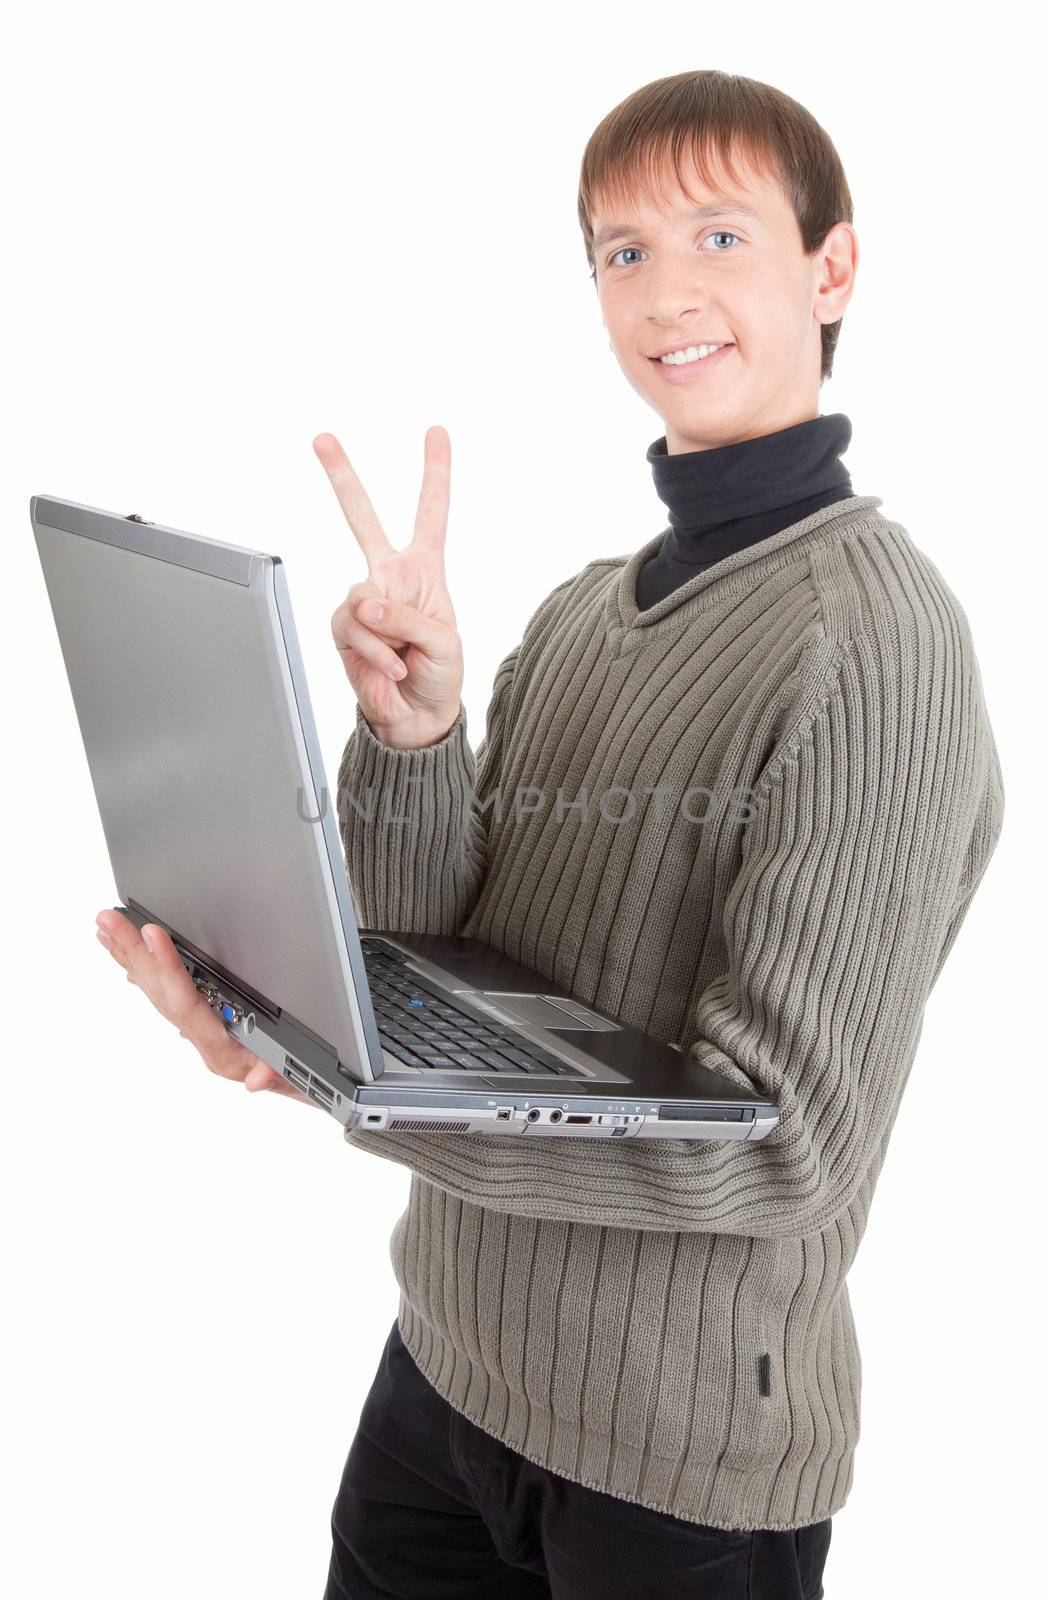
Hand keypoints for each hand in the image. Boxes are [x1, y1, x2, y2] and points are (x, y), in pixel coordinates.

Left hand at [93, 910, 317, 1106]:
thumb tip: (258, 1081)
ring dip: (130, 958)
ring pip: (157, 992)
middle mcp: (203, 1040)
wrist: (296, 1087)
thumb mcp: (295, 1079)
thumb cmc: (296, 1078)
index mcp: (222, 1050)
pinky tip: (128, 956)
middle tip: (109, 922)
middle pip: (162, 993)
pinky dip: (144, 972)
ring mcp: (197, 1032)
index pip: (188, 1004)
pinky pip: (164, 995)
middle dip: (135, 954)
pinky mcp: (199, 1024)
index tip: (152, 934)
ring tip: (106, 929)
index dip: (169, 968)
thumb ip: (275, 1077)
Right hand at [315, 426, 463, 749]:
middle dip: (342, 476)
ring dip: (387, 635)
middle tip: (322, 437)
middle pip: (363, 518)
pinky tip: (391, 667)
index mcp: (424, 570)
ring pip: (362, 597)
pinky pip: (354, 629)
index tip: (436, 432)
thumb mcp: (444, 642)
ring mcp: (364, 601)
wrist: (416, 715)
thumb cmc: (439, 674)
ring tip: (404, 657)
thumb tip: (364, 601)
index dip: (435, 473)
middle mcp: (389, 576)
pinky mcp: (345, 627)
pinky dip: (375, 652)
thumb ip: (407, 615)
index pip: (431, 513)